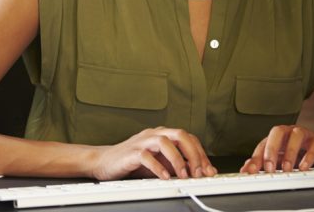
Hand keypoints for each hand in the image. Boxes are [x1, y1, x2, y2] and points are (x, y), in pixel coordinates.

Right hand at [89, 127, 217, 180]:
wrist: (104, 162)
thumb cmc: (132, 162)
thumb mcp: (159, 163)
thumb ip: (177, 165)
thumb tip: (199, 173)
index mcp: (163, 135)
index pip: (188, 138)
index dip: (200, 153)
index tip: (209, 170)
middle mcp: (154, 134)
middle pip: (179, 135)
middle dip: (193, 154)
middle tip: (199, 172)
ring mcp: (142, 141)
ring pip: (164, 142)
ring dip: (178, 160)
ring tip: (183, 175)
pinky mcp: (131, 152)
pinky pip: (146, 156)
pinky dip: (158, 167)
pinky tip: (164, 177)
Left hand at [240, 125, 313, 173]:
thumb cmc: (298, 152)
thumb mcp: (280, 158)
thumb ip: (263, 163)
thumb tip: (245, 169)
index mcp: (276, 137)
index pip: (263, 144)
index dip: (256, 158)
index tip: (250, 172)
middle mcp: (288, 132)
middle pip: (277, 132)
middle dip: (271, 149)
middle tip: (269, 168)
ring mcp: (303, 134)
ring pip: (296, 136)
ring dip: (290, 152)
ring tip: (287, 169)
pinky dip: (308, 157)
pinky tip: (304, 168)